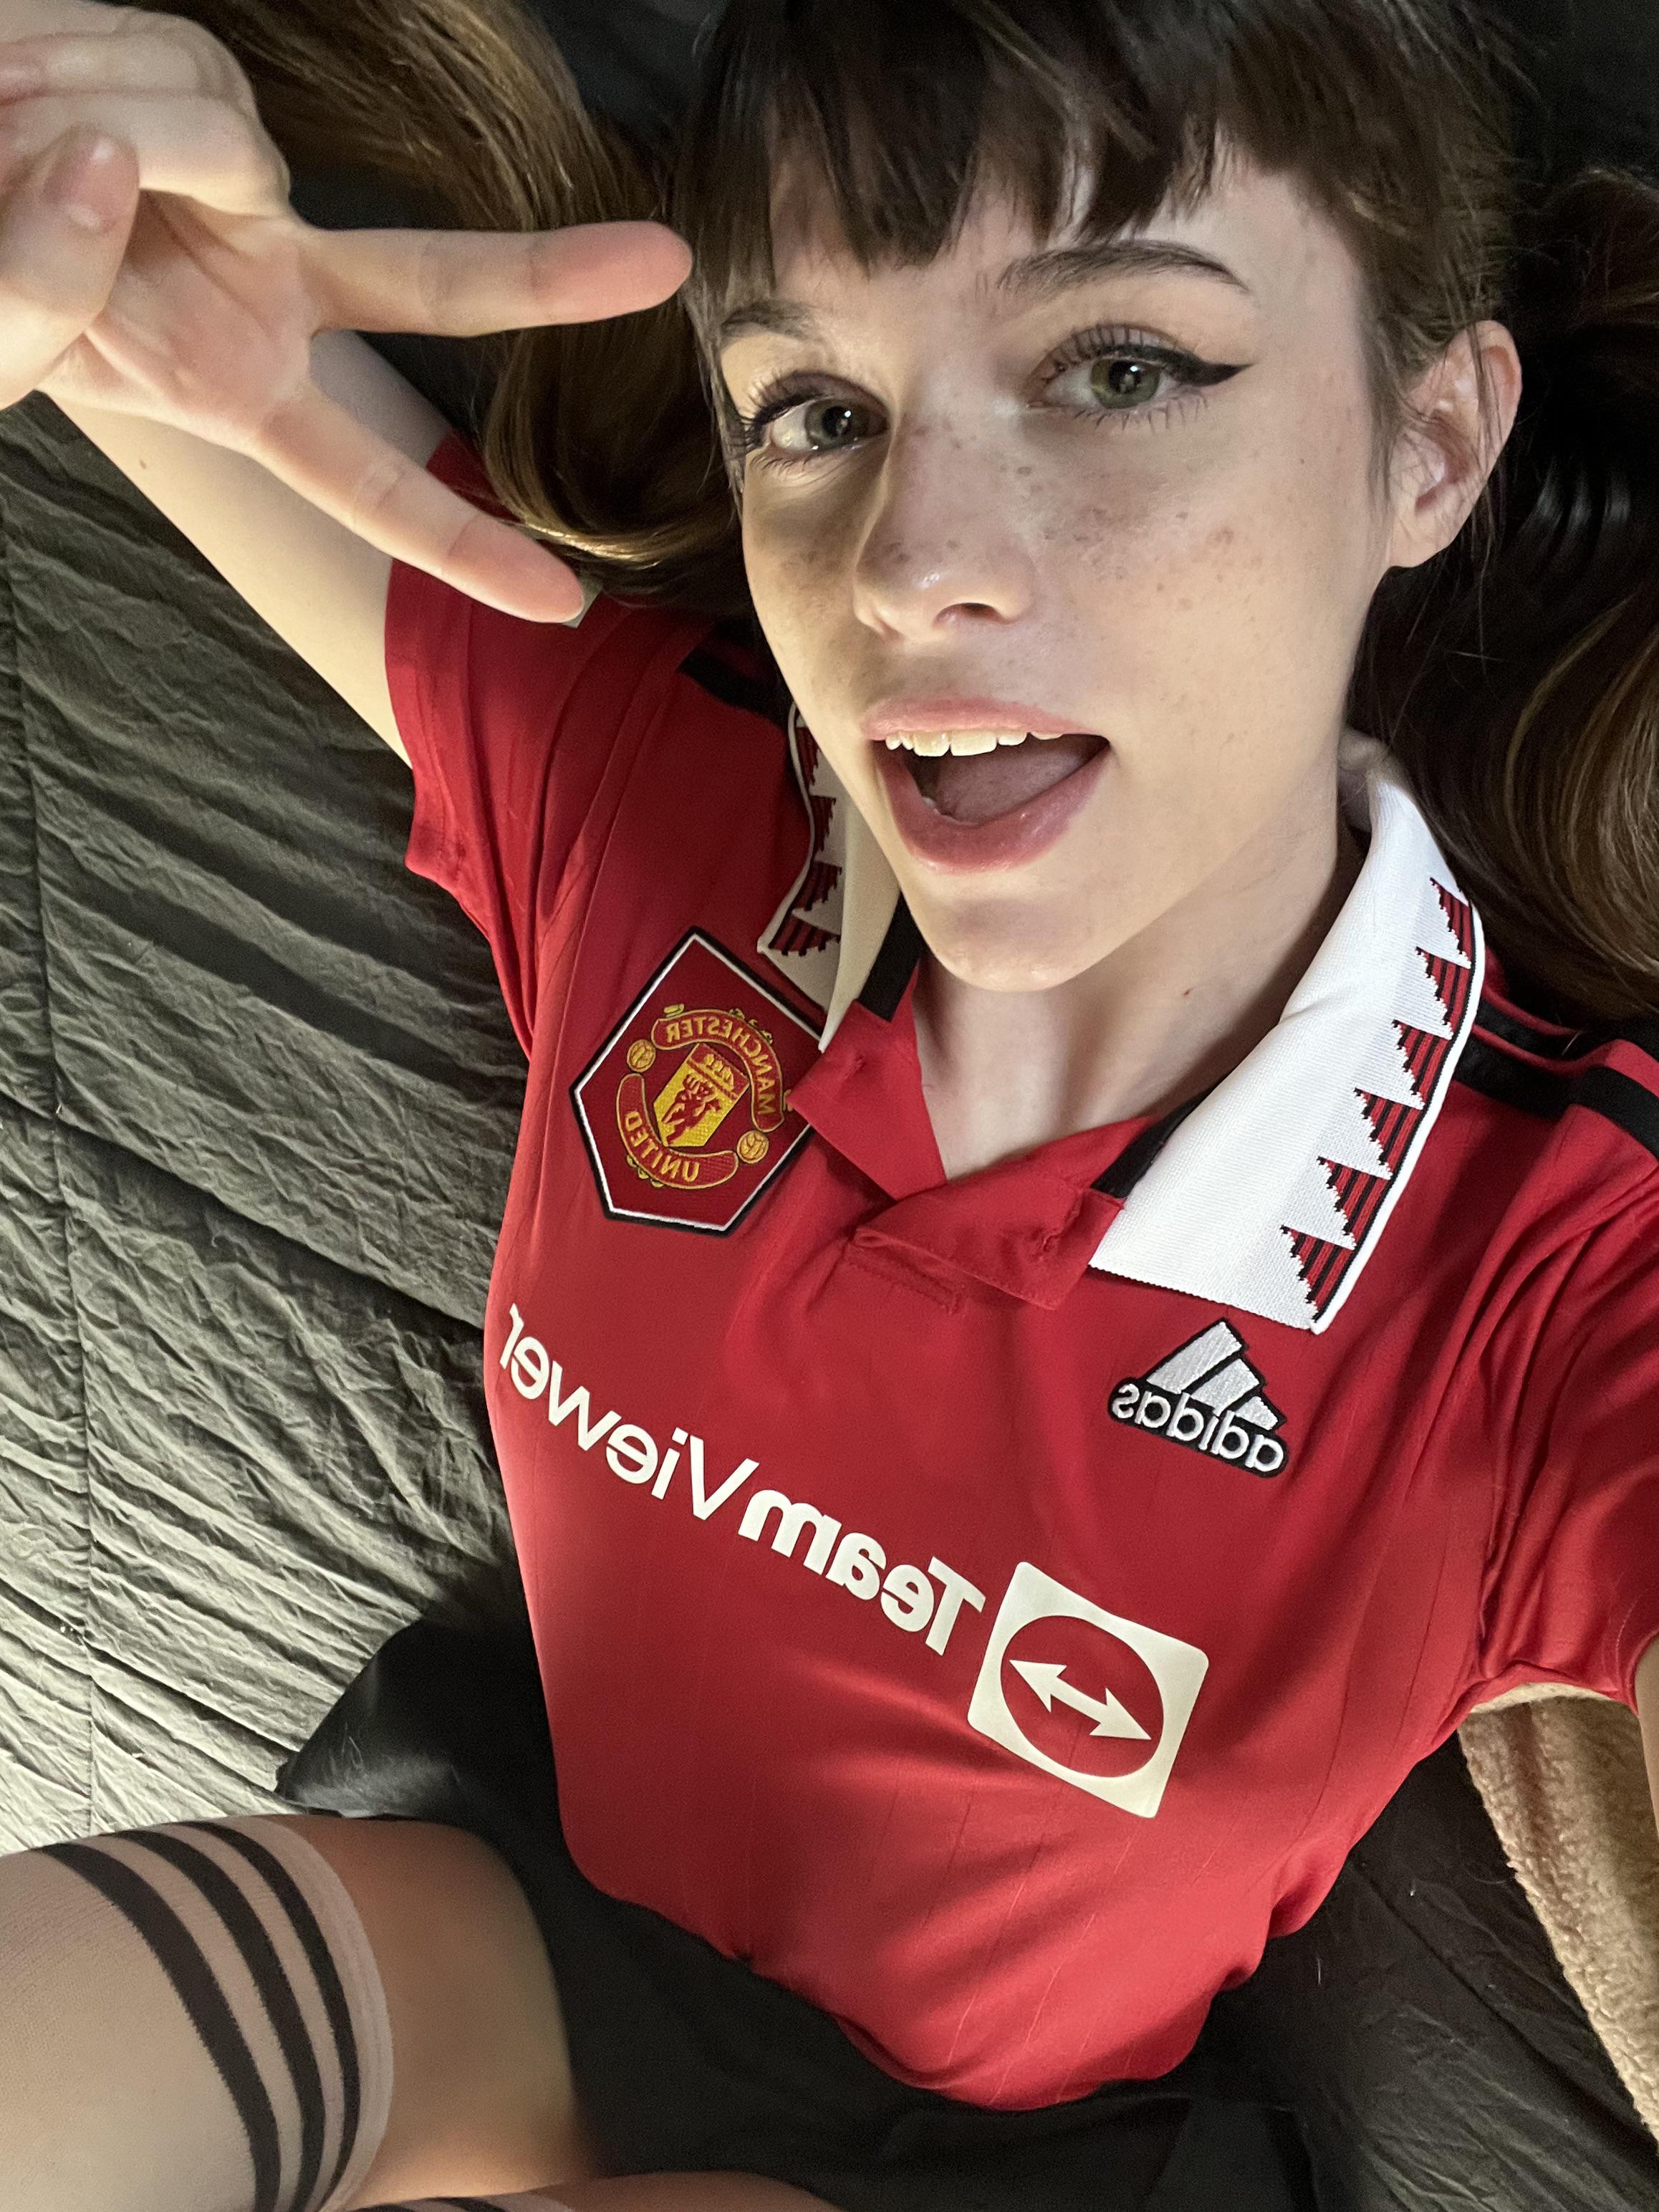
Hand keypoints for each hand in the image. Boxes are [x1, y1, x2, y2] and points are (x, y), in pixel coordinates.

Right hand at [0, 4, 691, 617]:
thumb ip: (43, 280)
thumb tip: (113, 164)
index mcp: (239, 382)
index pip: (366, 482)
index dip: (459, 544)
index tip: (561, 606)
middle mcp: (269, 281)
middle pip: (429, 287)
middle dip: (547, 278)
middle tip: (665, 264)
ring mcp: (248, 177)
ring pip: (221, 140)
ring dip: (88, 122)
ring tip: (1, 134)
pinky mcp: (205, 78)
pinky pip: (168, 70)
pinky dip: (79, 67)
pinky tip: (29, 86)